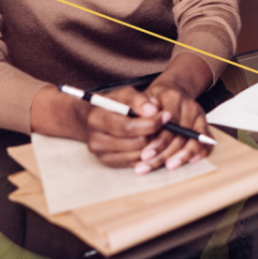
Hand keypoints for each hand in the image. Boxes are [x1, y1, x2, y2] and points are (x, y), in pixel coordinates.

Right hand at [29, 84, 164, 168]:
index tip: (166, 116)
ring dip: (152, 144)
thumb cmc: (112, 105)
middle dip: (154, 133)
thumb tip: (153, 110)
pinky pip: (136, 162)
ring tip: (154, 131)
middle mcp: (96, 140)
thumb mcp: (123, 94)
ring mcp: (101, 155)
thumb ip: (139, 99)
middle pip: (135, 143)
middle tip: (163, 124)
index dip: (150, 123)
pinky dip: (146, 153)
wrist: (92, 120)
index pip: (128, 127)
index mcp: (97, 119)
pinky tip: (148, 141)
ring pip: (139, 155)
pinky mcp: (109, 163)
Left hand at [136, 53, 216, 173]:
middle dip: (165, 154)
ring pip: (194, 141)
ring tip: (169, 167)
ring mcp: (200, 117)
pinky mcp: (205, 125)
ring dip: (182, 157)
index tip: (145, 156)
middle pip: (180, 135)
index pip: (168, 124)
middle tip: (151, 165)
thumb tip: (140, 125)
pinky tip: (190, 162)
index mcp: (173, 97)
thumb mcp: (143, 100)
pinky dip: (200, 153)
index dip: (157, 142)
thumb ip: (140, 111)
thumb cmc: (154, 101)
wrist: (171, 92)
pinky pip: (207, 142)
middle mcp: (190, 106)